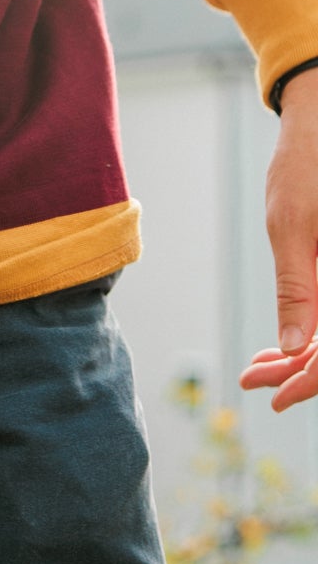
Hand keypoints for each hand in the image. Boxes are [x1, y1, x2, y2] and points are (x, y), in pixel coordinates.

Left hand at [243, 68, 317, 410]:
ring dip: (305, 357)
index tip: (274, 396)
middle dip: (301, 373)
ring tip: (259, 367)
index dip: (312, 381)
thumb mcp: (292, 226)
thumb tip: (294, 349)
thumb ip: (297, 288)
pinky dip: (311, 332)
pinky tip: (281, 346)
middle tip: (252, 378)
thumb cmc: (306, 167)